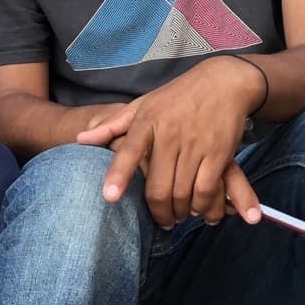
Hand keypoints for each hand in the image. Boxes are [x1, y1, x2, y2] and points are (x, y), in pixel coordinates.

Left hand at [77, 58, 264, 228]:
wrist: (223, 82)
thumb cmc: (178, 96)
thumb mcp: (143, 104)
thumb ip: (112, 125)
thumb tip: (80, 139)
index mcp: (147, 121)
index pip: (129, 150)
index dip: (118, 175)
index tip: (109, 197)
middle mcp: (170, 134)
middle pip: (158, 187)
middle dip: (159, 213)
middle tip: (163, 222)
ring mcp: (195, 144)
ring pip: (182, 193)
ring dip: (181, 213)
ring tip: (180, 216)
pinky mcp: (218, 153)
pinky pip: (207, 189)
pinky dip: (203, 206)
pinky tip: (200, 209)